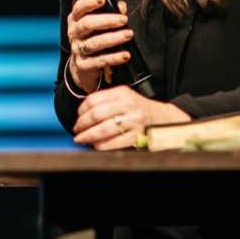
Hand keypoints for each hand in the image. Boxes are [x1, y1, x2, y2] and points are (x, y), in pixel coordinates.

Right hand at [66, 0, 132, 92]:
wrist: (83, 67)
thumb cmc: (92, 39)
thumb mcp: (98, 25)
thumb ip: (110, 13)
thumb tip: (121, 6)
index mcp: (76, 20)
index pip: (79, 8)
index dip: (89, 2)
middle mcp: (74, 33)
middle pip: (87, 24)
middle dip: (107, 20)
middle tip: (124, 19)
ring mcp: (77, 49)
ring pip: (94, 43)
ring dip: (113, 38)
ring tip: (128, 35)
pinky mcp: (83, 65)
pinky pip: (99, 61)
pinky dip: (114, 58)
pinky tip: (125, 55)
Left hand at [73, 86, 190, 150]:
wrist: (163, 118)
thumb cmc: (138, 109)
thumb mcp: (125, 98)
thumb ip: (106, 102)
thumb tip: (82, 115)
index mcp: (122, 92)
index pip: (94, 100)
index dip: (81, 111)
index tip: (77, 118)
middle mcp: (128, 105)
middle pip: (96, 114)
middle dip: (82, 125)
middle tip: (76, 131)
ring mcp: (134, 121)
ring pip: (103, 129)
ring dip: (88, 136)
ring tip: (81, 139)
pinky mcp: (137, 136)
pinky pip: (113, 142)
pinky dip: (101, 145)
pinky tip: (96, 145)